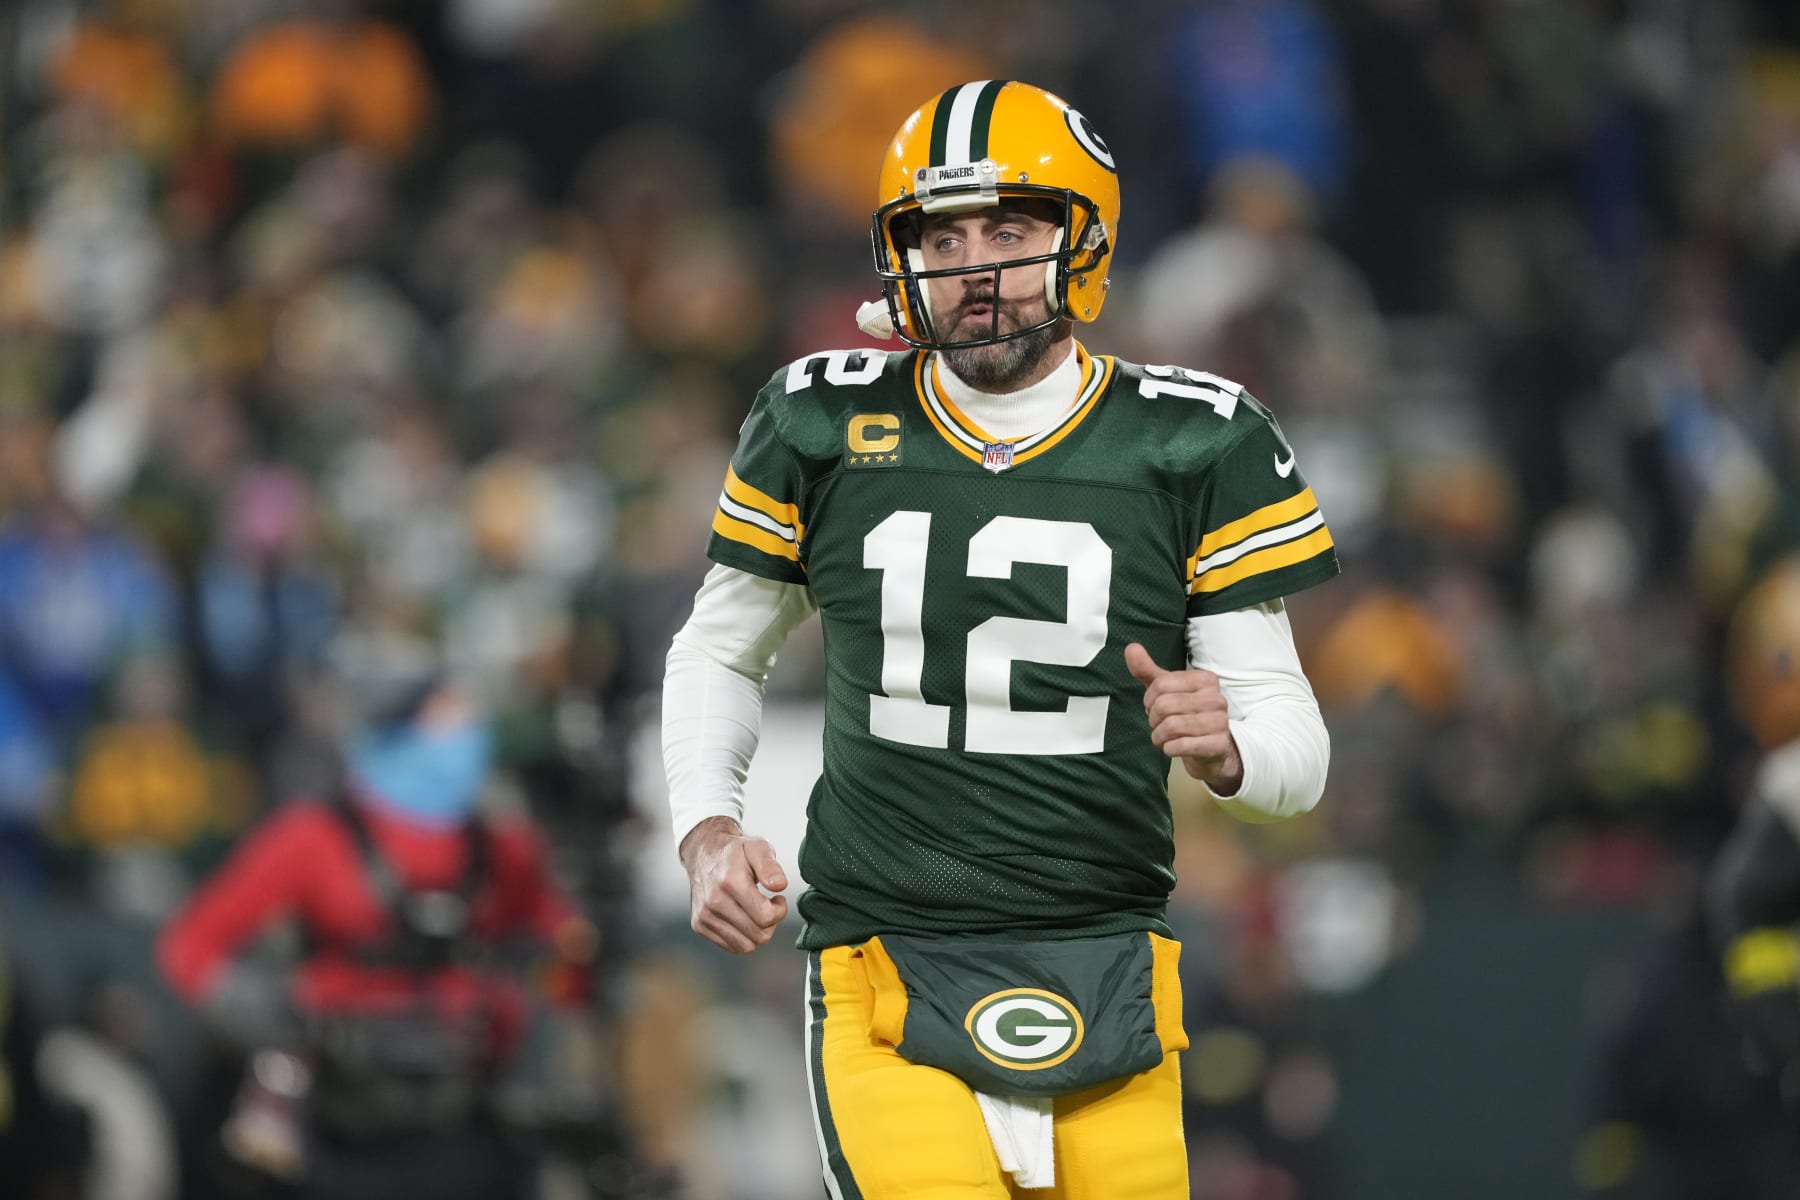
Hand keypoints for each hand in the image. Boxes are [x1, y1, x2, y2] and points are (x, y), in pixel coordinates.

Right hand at [678, 816, 789, 953]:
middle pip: (759, 935)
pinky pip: (732, 947)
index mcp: (730, 882)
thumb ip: (770, 866)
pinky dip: (742, 936)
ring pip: (746, 946)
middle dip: (771, 923)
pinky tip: (742, 917)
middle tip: (768, 905)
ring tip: (755, 911)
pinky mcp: (699, 925)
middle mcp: (714, 902)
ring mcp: (704, 916)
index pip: (765, 917)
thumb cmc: (735, 851)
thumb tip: (780, 886)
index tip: (778, 899)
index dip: (780, 911)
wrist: (704, 852)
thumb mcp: (758, 847)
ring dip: (757, 932)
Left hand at [1125, 642, 1243, 793]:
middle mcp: (1216, 699)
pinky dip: (1169, 748)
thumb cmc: (1187, 715)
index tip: (1153, 707)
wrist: (1213, 748)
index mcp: (1205, 679)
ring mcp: (1220, 722)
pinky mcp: (1218, 744)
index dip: (1149, 699)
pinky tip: (1173, 747)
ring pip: (1172, 726)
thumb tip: (1131, 648)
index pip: (1160, 684)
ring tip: (1163, 737)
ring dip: (1159, 736)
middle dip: (1153, 719)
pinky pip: (1182, 745)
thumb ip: (1148, 670)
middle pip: (1164, 705)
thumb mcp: (1167, 690)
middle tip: (1158, 725)